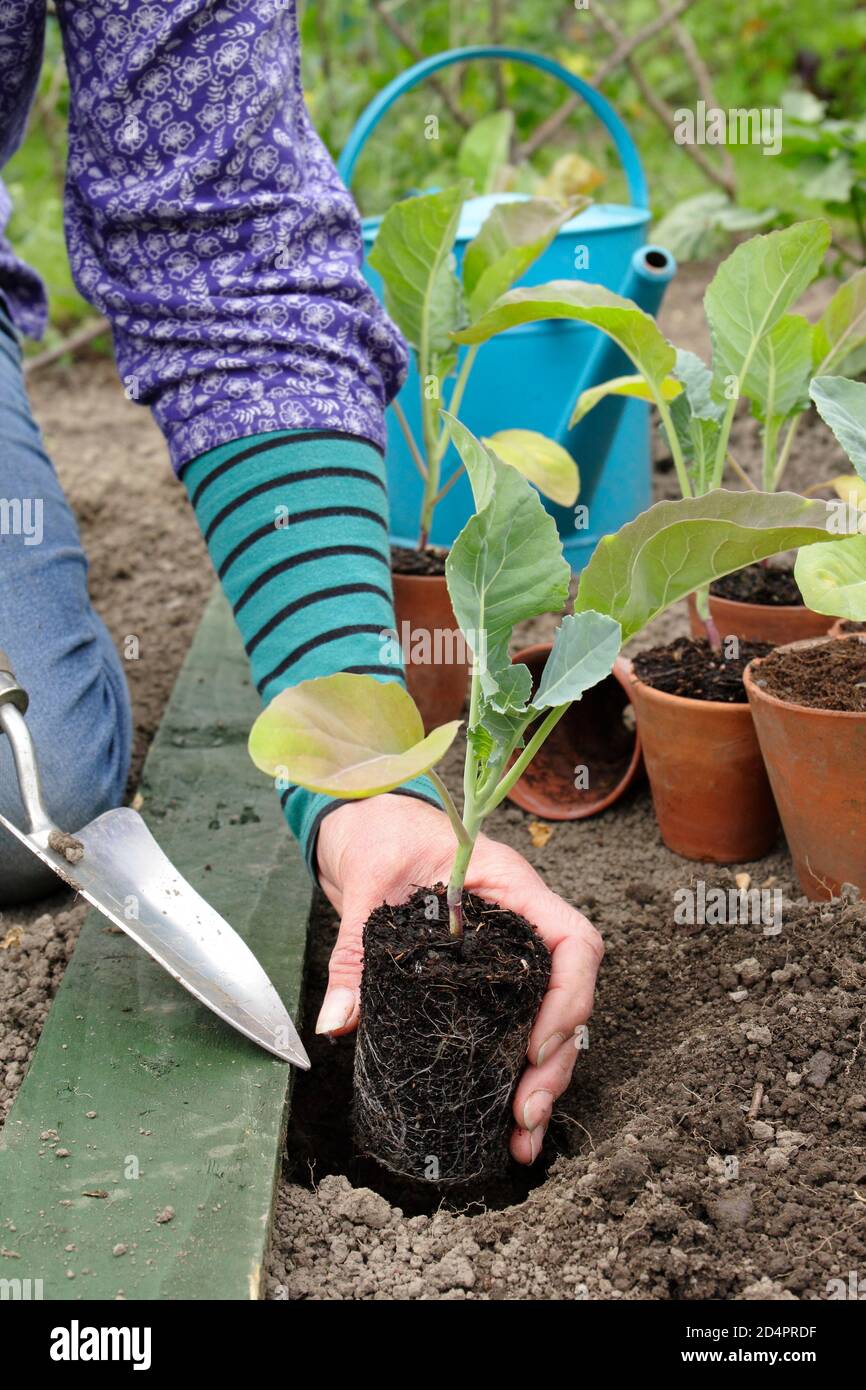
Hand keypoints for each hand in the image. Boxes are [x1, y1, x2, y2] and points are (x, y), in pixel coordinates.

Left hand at [315, 794, 602, 1164]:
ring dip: (543, 1077)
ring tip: (522, 1134)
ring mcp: (511, 952)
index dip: (569, 996)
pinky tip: (506, 1117)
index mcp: (511, 887)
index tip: (536, 1044)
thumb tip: (338, 1021)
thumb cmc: (383, 837)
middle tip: (525, 1113)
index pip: (572, 939)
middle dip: (556, 1060)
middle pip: (568, 994)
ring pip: (551, 1018)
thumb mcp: (366, 885)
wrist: (371, 823)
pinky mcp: (489, 977)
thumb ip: (354, 951)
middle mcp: (523, 922)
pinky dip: (516, 1069)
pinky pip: (518, 1022)